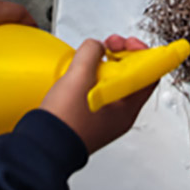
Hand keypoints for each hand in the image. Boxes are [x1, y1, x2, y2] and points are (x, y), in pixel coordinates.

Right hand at [41, 35, 155, 151]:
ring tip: (89, 57)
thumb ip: (91, 52)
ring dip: (105, 64)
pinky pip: (97, 91)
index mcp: (127, 109)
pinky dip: (92, 77)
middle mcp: (118, 115)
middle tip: (107, 45)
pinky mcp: (87, 117)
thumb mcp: (80, 76)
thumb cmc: (64, 123)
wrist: (41, 146)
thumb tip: (95, 46)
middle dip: (121, 55)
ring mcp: (103, 117)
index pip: (148, 76)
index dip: (142, 53)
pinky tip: (79, 72)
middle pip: (131, 76)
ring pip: (113, 83)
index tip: (128, 43)